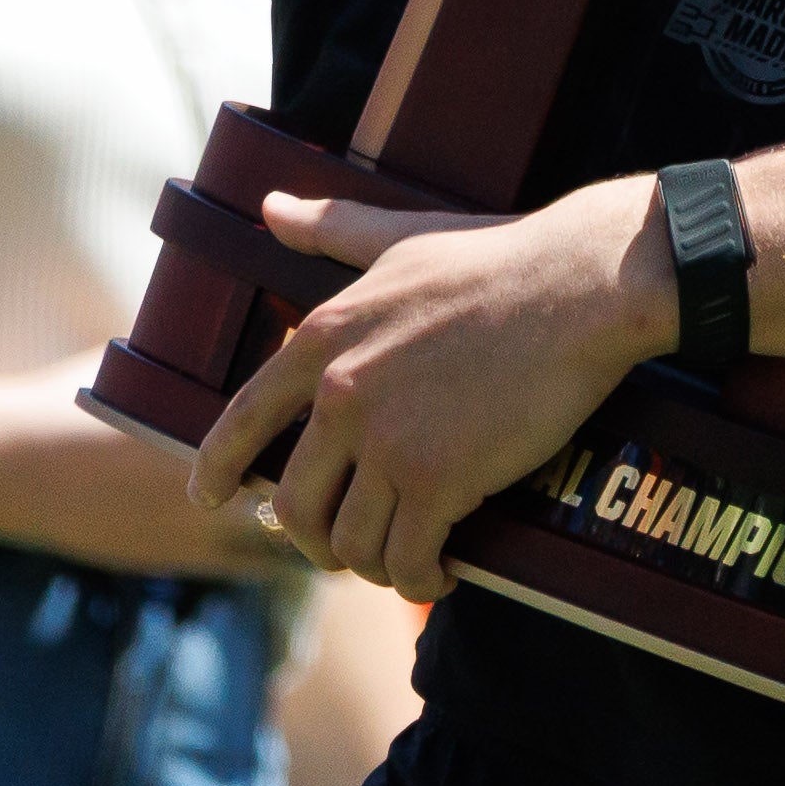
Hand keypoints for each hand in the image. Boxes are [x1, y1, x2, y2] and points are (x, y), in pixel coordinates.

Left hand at [186, 176, 672, 600]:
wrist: (578, 284)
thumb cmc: (498, 257)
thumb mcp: (400, 238)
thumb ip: (332, 231)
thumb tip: (268, 205)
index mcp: (323, 337)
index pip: (242, 419)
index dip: (216, 469)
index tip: (207, 499)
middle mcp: (340, 394)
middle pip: (294, 505)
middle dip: (316, 541)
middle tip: (348, 548)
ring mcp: (387, 442)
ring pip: (349, 542)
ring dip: (373, 565)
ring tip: (403, 559)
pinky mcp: (439, 482)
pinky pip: (405, 561)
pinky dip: (418, 579)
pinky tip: (441, 571)